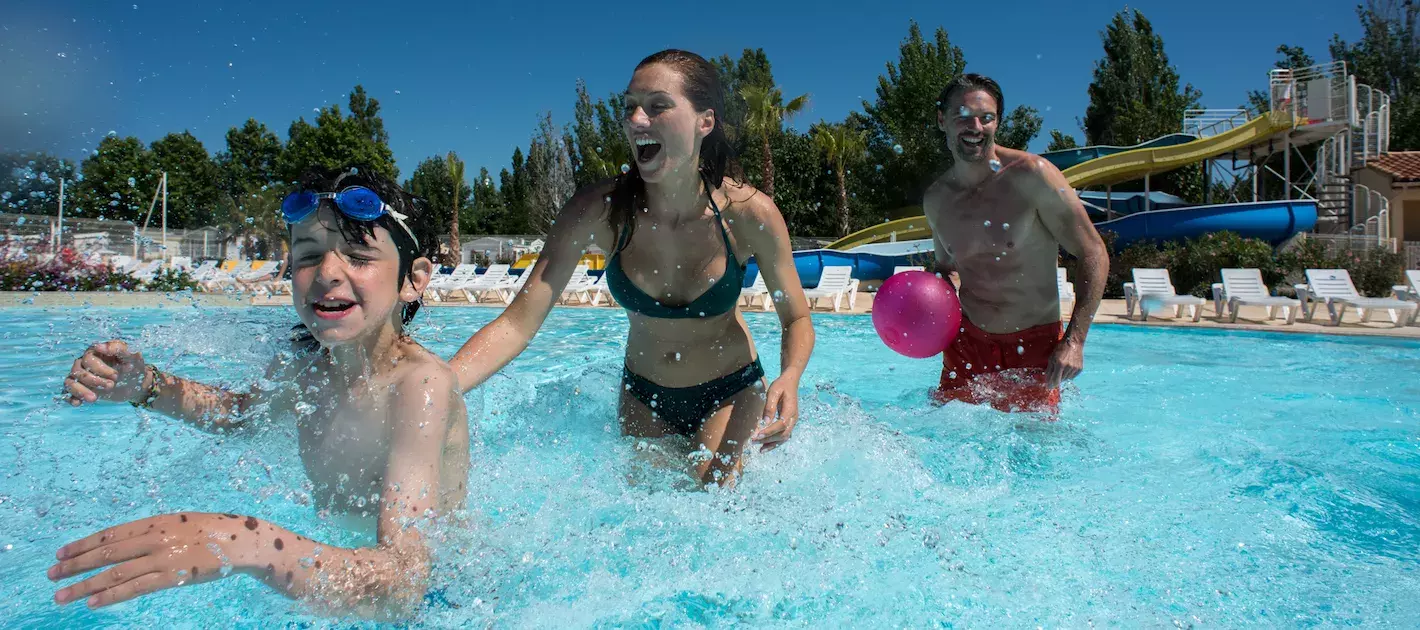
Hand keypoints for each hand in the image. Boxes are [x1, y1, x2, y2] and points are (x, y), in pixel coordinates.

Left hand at [48, 512, 257, 608]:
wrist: (243, 541)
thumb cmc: (213, 531)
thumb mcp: (180, 523)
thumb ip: (154, 532)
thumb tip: (127, 544)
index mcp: (155, 521)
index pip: (110, 534)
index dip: (83, 544)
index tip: (60, 553)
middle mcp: (154, 538)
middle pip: (106, 553)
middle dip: (75, 565)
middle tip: (51, 574)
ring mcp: (162, 557)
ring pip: (114, 573)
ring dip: (84, 585)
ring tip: (61, 595)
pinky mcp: (173, 576)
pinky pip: (135, 588)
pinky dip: (111, 595)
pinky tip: (93, 602)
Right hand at [64, 340, 147, 405]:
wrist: (137, 382)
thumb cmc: (133, 365)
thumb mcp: (131, 356)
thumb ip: (118, 348)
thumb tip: (98, 346)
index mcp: (95, 352)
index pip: (88, 359)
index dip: (100, 369)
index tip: (115, 376)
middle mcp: (85, 363)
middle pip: (77, 371)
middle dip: (94, 381)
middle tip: (111, 385)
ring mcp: (82, 377)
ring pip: (70, 382)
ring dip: (80, 391)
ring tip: (94, 398)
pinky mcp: (83, 389)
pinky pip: (69, 393)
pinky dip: (72, 398)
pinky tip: (78, 403)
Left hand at [751, 376, 799, 452]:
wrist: (790, 382)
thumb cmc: (781, 385)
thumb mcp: (773, 392)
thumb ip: (769, 406)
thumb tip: (765, 421)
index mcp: (791, 410)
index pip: (781, 425)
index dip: (769, 431)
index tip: (758, 435)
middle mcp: (793, 418)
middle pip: (783, 434)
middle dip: (768, 439)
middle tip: (753, 441)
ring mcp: (792, 422)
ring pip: (784, 437)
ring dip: (772, 444)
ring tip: (759, 449)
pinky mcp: (789, 423)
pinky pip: (783, 436)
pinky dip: (775, 442)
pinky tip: (765, 447)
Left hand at [1045, 339, 1083, 388]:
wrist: (1074, 342)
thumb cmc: (1060, 349)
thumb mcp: (1052, 357)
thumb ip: (1049, 369)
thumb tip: (1047, 380)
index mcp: (1060, 364)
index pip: (1055, 380)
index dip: (1051, 384)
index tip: (1049, 387)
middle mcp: (1068, 367)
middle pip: (1060, 380)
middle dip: (1056, 378)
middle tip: (1055, 372)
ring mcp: (1075, 368)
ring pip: (1066, 379)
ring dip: (1062, 376)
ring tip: (1062, 367)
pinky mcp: (1080, 369)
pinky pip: (1072, 376)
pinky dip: (1068, 374)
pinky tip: (1068, 367)